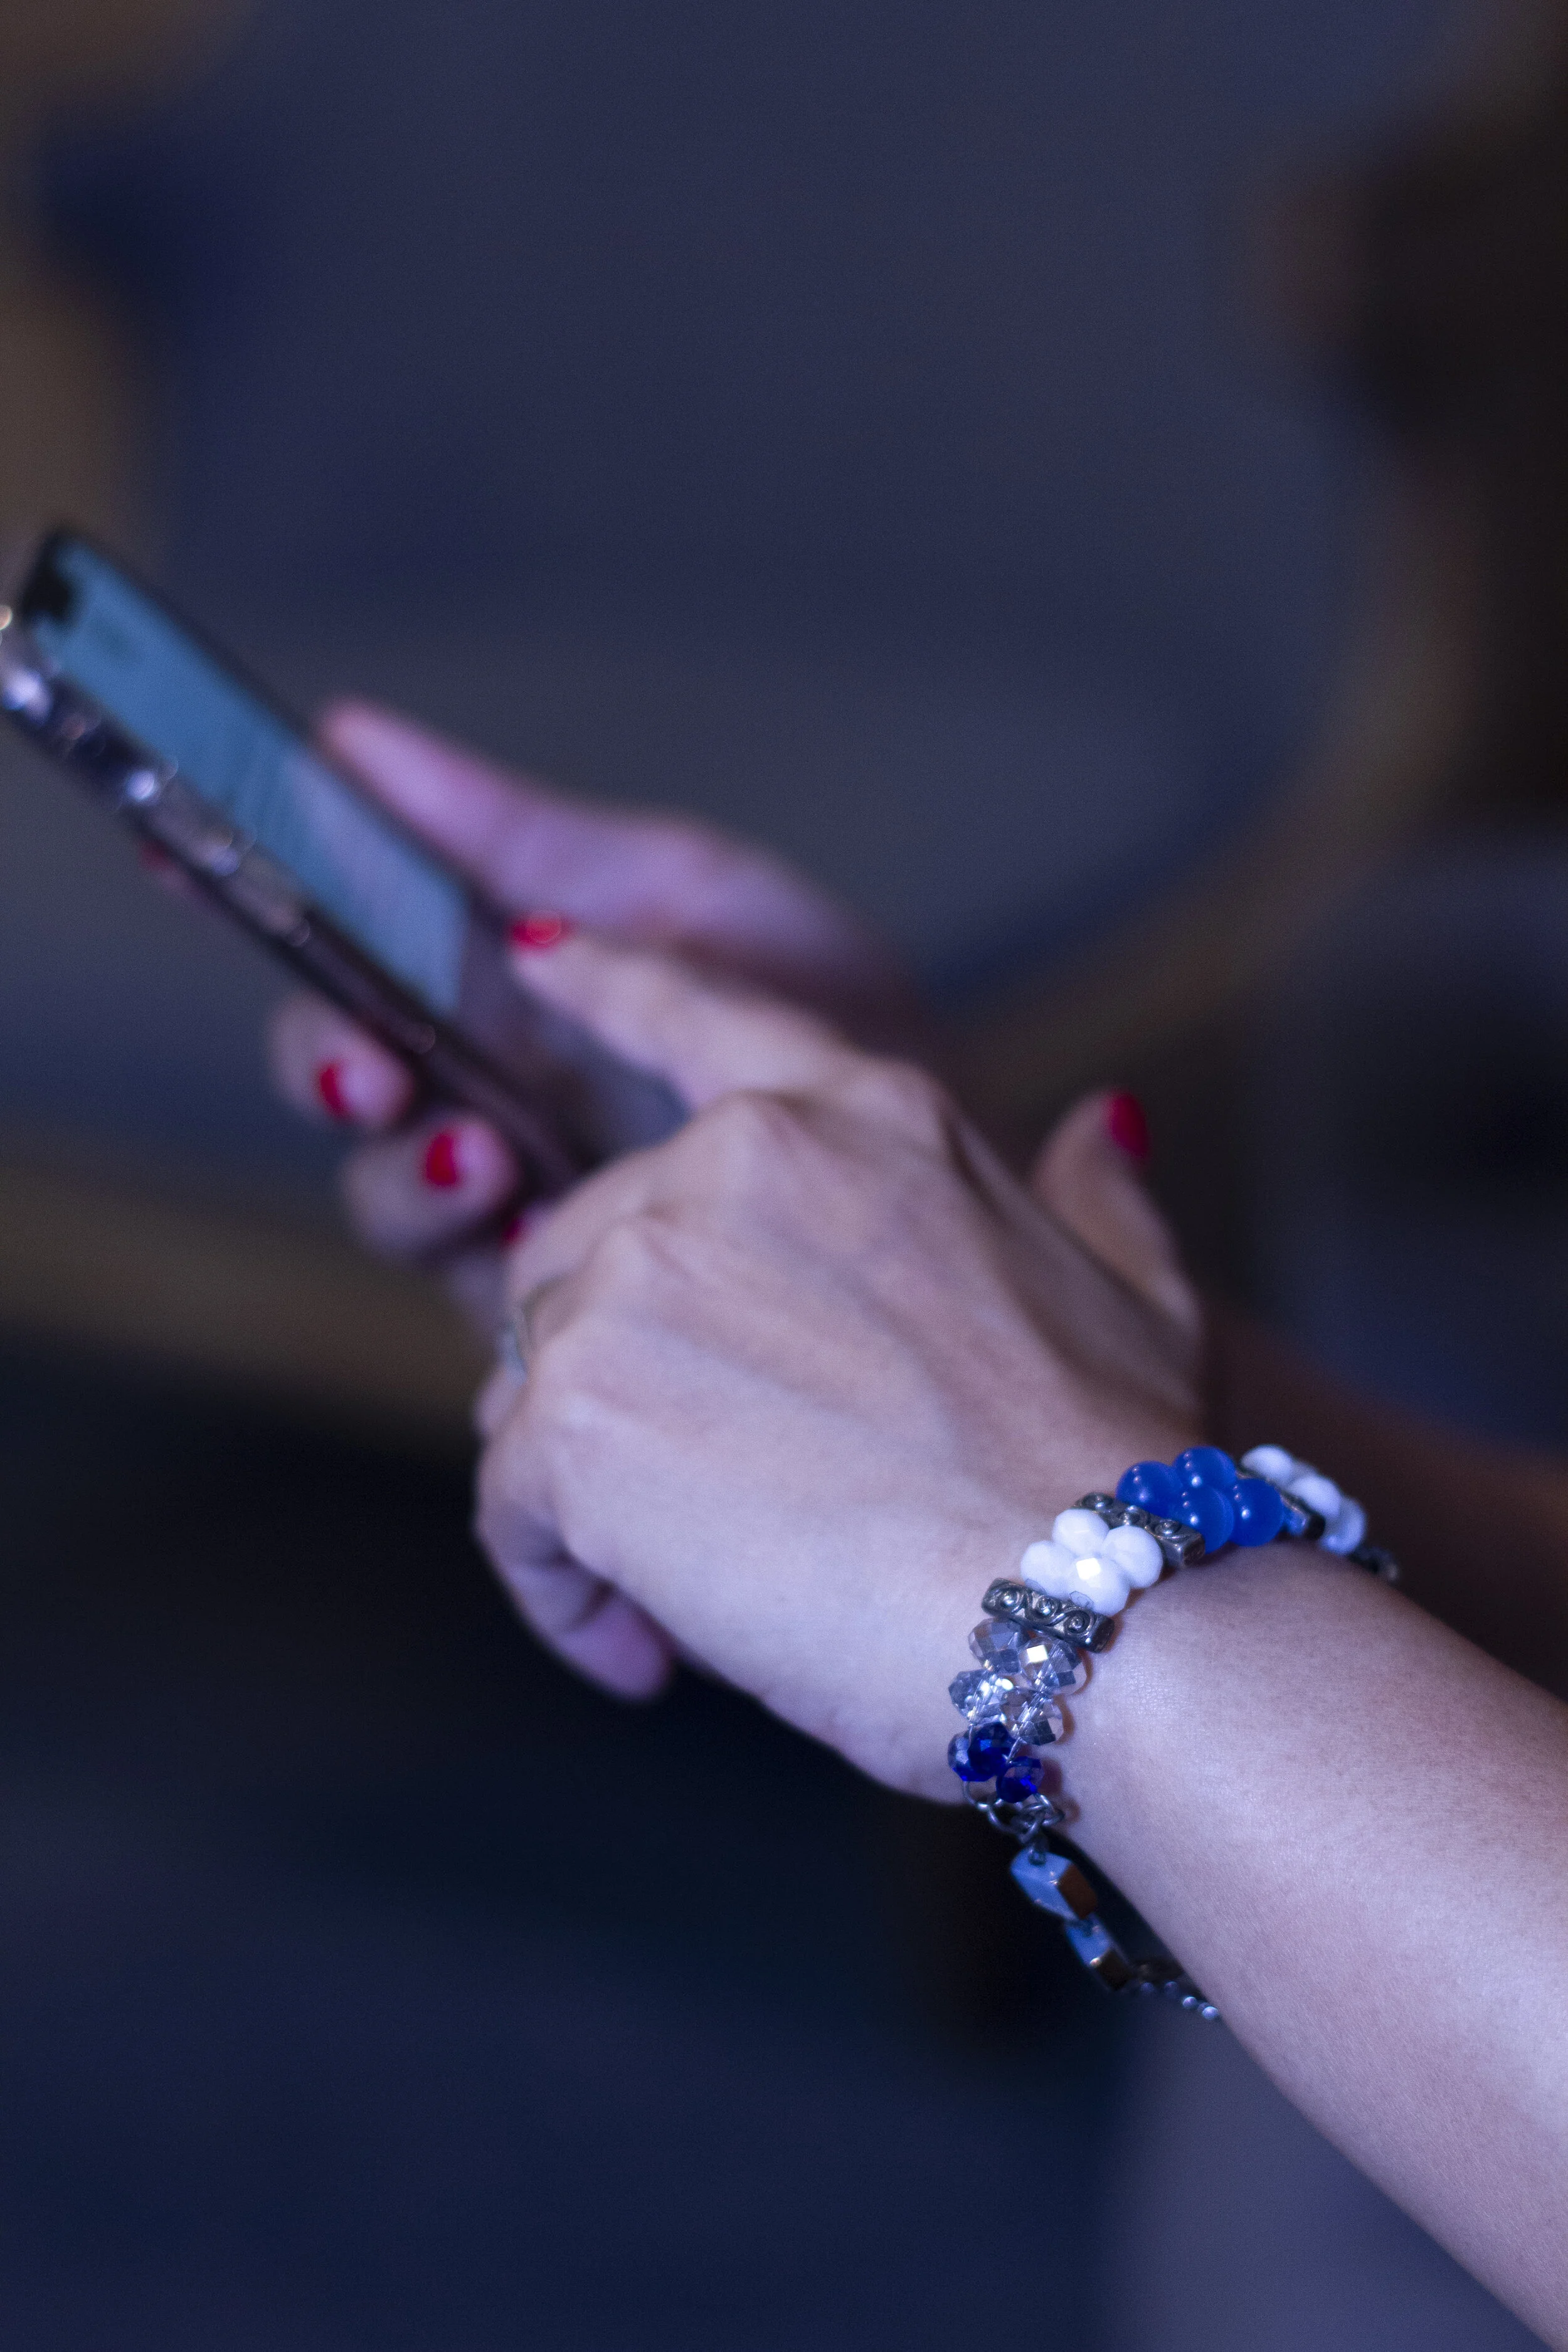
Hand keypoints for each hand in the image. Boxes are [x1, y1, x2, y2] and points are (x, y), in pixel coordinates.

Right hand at [265, 701, 916, 1285]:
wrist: (951, 1152)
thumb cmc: (823, 1010)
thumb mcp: (680, 891)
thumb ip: (516, 833)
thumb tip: (348, 734)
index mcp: (493, 983)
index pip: (337, 942)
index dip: (246, 896)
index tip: (175, 846)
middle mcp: (483, 1090)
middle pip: (336, 1079)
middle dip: (325, 1064)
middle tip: (370, 1055)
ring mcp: (519, 1202)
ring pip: (386, 1196)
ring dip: (407, 1171)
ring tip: (485, 1151)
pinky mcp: (561, 1305)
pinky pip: (477, 1297)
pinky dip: (489, 1263)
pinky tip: (541, 1223)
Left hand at [476, 927, 1199, 1796]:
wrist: (1099, 1607)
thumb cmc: (1124, 1468)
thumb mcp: (1138, 1289)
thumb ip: (1093, 1192)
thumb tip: (1105, 1123)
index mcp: (855, 1115)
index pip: (697, 1012)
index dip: (605, 984)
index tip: (534, 959)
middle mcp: (731, 1163)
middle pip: (584, 1246)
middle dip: (619, 1367)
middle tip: (701, 1496)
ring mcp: (641, 1279)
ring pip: (537, 1376)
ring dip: (588, 1484)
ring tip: (689, 1595)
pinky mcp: (577, 1414)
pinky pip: (513, 1506)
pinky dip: (559, 1584)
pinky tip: (641, 1650)